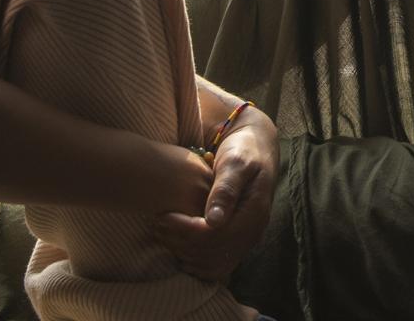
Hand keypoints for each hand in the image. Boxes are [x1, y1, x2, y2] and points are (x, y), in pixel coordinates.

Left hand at [153, 108, 277, 281]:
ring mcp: (245, 240)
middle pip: (211, 253)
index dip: (186, 231)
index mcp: (254, 214)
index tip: (164, 216)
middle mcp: (252, 233)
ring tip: (164, 232)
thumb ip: (226, 189)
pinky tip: (177, 245)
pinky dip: (193, 261)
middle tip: (158, 223)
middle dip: (180, 241)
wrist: (256, 147)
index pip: (216, 236)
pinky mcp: (236, 242)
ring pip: (211, 264)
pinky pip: (215, 265)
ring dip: (184, 253)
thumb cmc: (244, 149)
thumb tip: (215, 220)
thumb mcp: (236, 162)